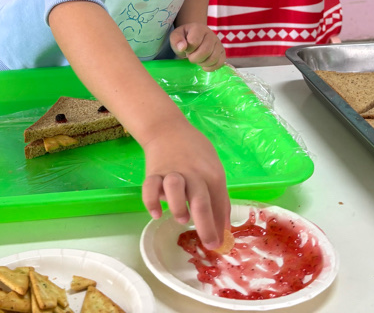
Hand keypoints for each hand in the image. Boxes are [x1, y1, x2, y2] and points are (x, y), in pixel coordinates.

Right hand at [140, 117, 229, 250]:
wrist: (168, 129)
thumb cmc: (195, 152)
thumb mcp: (214, 168)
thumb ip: (219, 195)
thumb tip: (223, 226)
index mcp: (211, 174)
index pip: (219, 203)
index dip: (220, 226)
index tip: (219, 245)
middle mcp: (193, 173)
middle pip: (200, 200)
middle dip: (206, 226)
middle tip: (209, 244)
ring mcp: (172, 172)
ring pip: (175, 189)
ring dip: (178, 207)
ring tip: (182, 219)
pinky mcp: (154, 172)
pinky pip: (150, 187)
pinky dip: (151, 202)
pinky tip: (156, 214)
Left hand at [170, 22, 226, 71]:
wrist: (194, 37)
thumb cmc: (184, 38)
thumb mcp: (176, 36)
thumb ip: (176, 40)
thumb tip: (182, 47)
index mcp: (199, 28)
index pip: (194, 42)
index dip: (188, 49)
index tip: (186, 49)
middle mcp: (211, 34)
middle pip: (205, 51)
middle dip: (194, 58)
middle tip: (190, 56)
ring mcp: (218, 43)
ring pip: (213, 58)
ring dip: (202, 63)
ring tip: (197, 59)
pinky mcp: (222, 52)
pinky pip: (220, 63)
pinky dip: (210, 67)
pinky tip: (204, 65)